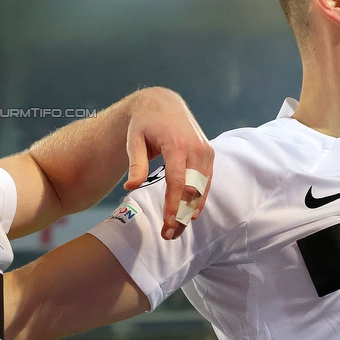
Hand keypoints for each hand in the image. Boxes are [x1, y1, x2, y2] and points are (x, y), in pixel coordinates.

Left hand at [123, 88, 212, 239]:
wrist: (163, 103)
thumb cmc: (144, 123)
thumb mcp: (133, 140)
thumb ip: (135, 164)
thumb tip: (131, 187)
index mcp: (176, 143)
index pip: (178, 182)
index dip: (174, 205)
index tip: (168, 224)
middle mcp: (196, 148)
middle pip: (193, 190)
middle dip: (183, 215)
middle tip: (169, 235)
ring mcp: (205, 151)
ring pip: (203, 189)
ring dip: (192, 211)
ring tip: (177, 230)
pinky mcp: (209, 154)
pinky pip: (207, 182)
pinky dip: (199, 199)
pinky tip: (190, 215)